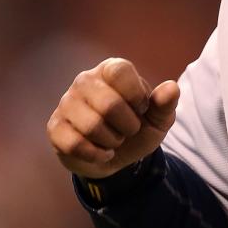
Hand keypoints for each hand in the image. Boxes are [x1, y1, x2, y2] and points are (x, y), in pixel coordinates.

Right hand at [46, 57, 179, 180]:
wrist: (115, 157)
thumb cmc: (137, 129)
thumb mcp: (158, 119)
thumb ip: (165, 104)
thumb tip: (172, 88)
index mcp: (111, 70)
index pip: (120, 72)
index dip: (136, 96)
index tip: (141, 108)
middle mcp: (85, 81)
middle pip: (108, 104)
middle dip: (127, 126)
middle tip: (129, 130)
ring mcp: (66, 103)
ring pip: (91, 126)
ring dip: (112, 141)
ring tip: (114, 139)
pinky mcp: (55, 127)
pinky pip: (74, 143)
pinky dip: (96, 154)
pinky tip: (101, 152)